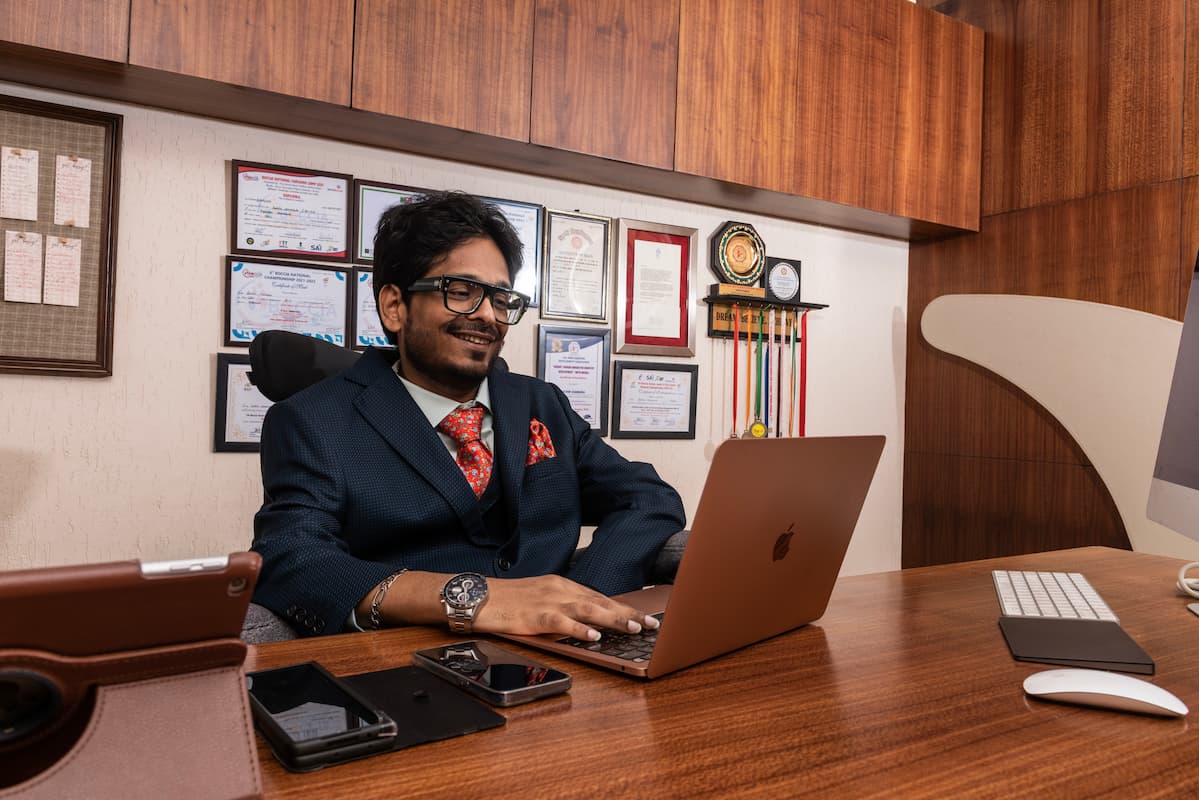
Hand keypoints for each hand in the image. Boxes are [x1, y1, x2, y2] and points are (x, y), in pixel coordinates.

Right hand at [474, 574, 658, 640]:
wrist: (477, 596)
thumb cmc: (507, 601)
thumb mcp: (540, 599)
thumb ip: (563, 608)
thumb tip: (587, 623)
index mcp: (562, 584)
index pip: (600, 596)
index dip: (624, 607)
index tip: (645, 615)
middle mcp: (560, 588)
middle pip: (601, 601)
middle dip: (628, 613)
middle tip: (652, 624)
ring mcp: (548, 600)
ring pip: (589, 609)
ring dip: (614, 619)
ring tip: (634, 628)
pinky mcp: (535, 615)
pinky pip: (562, 622)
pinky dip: (580, 629)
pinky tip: (594, 637)